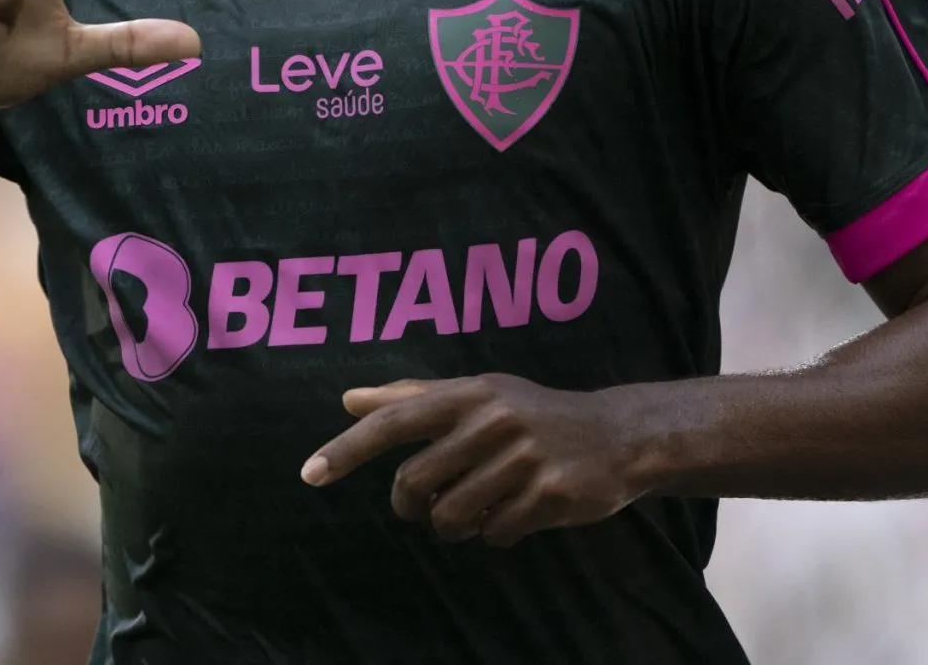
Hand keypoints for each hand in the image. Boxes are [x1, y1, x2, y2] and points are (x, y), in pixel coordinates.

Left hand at [301, 375, 647, 546]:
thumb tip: (348, 399)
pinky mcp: (550, 493)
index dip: (348, 448)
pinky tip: (513, 515)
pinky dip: (495, 533)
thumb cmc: (534, 415)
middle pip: (415, 484)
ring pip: (452, 517)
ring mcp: (524, 458)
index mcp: (469, 393)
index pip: (394, 421)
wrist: (618, 436)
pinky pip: (495, 534)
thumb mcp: (478, 394)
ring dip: (455, 525)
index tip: (310, 474)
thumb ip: (412, 398)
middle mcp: (493, 420)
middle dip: (412, 506)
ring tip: (476, 509)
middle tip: (426, 504)